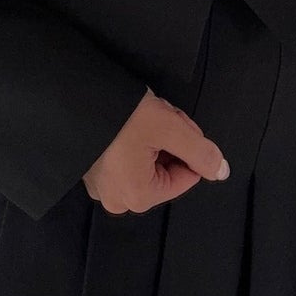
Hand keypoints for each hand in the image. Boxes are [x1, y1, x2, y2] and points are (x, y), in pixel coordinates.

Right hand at [83, 88, 230, 214]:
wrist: (75, 96)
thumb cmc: (120, 114)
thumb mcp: (170, 128)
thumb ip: (201, 152)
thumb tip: (220, 171)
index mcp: (138, 197)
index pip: (187, 175)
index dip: (188, 146)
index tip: (174, 125)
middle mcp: (118, 199)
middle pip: (166, 170)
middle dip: (169, 143)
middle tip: (157, 118)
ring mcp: (102, 187)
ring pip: (148, 163)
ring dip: (153, 140)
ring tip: (141, 119)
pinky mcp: (91, 172)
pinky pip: (126, 161)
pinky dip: (133, 142)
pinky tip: (127, 124)